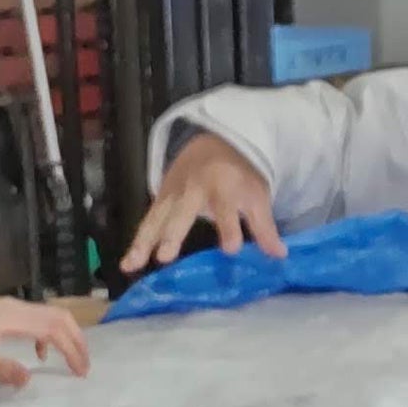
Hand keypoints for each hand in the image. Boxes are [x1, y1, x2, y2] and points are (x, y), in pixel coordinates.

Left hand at [0, 296, 90, 386]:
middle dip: (77, 340)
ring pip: (52, 315)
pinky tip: (41, 354)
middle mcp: (17, 308)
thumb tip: (28, 380)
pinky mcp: (7, 311)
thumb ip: (1, 367)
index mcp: (12, 318)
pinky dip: (49, 334)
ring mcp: (13, 307)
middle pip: (60, 317)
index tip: (80, 371)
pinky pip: (38, 318)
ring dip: (66, 336)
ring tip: (72, 361)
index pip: (54, 329)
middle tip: (85, 366)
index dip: (71, 349)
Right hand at [124, 135, 283, 269]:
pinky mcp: (160, 199)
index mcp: (223, 186)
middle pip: (182, 212)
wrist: (214, 141)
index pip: (226, 209)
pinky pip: (147, 221)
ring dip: (144, 241)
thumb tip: (279, 256)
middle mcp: (194, 189)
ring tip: (133, 265)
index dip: (229, 228)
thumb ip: (264, 227)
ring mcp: (173, 194)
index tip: (231, 249)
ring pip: (156, 218)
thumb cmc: (240, 175)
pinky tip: (128, 264)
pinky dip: (137, 242)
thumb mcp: (257, 195)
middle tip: (164, 257)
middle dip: (173, 234)